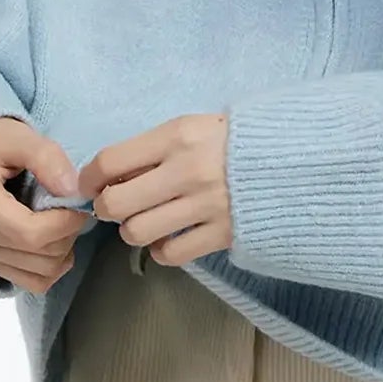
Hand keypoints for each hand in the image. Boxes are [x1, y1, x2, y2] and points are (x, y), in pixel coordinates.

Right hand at [0, 116, 85, 294]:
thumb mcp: (17, 136)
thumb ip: (47, 158)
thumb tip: (74, 191)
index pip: (31, 233)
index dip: (66, 224)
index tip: (80, 204)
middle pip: (38, 257)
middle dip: (68, 235)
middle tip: (72, 209)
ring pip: (38, 276)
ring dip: (62, 253)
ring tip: (61, 223)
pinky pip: (27, 282)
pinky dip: (49, 268)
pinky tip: (52, 242)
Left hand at [77, 112, 231, 266]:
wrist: (293, 158)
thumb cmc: (235, 140)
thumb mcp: (194, 127)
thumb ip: (155, 148)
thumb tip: (109, 174)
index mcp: (177, 136)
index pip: (110, 162)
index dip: (89, 178)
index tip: (89, 186)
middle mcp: (187, 171)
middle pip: (116, 203)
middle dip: (107, 208)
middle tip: (116, 206)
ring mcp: (205, 205)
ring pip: (138, 232)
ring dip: (134, 230)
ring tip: (146, 221)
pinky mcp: (222, 234)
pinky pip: (171, 254)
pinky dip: (162, 250)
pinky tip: (170, 237)